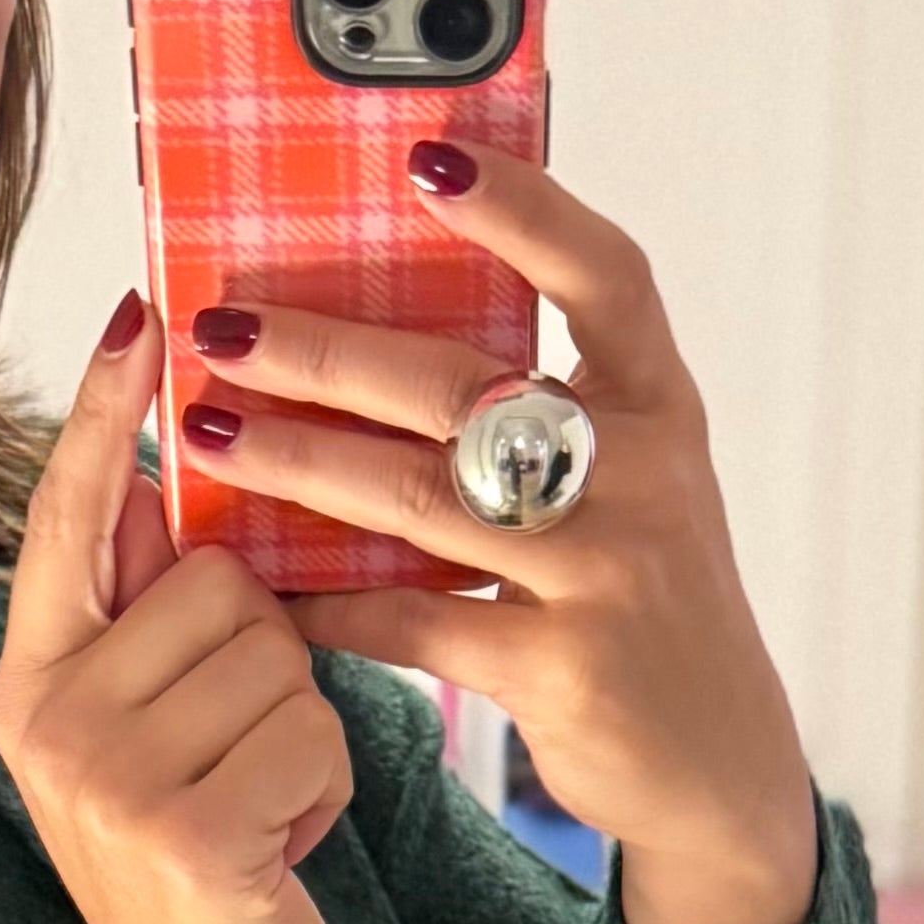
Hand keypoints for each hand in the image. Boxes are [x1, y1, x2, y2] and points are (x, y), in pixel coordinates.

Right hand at [0, 286, 355, 923]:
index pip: (73, 518)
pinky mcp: (186, 828)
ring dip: (304, 733)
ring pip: (280, 655)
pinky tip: (282, 850)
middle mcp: (50, 715)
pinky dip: (323, 791)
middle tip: (240, 761)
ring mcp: (109, 775)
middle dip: (267, 663)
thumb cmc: (200, 866)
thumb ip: (150, 615)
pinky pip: (311, 732)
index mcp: (32, 677)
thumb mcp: (155, 733)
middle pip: (220, 581)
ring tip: (263, 808)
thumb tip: (169, 468)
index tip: (144, 314)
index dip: (106, 416)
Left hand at [186, 147, 823, 923]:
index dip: (524, 210)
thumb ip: (543, 410)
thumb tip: (385, 316)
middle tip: (219, 323)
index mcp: (660, 406)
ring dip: (295, 459)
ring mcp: (604, 573)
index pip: (606, 276)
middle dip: (323, 348)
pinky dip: (327, 603)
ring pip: (417, 496)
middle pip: (461, 385)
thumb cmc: (644, 601)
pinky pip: (412, 620)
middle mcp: (642, 475)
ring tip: (207, 427)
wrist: (716, 765)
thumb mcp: (628, 486)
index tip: (426, 157)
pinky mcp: (559, 667)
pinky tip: (261, 585)